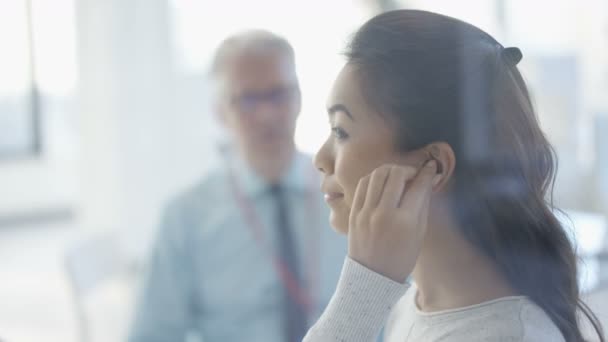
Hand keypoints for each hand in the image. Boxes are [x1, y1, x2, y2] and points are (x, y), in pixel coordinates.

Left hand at [347, 161, 438, 282]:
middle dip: (408, 169)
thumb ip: (422, 204)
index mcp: (405, 222)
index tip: (431, 167)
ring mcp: (366, 212)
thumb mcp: (419, 234)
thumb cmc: (401, 257)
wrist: (372, 275)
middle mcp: (384, 214)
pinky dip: (374, 177)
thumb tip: (427, 179)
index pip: (418, 187)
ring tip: (398, 175)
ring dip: (390, 169)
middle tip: (413, 173)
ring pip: (377, 174)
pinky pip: (363, 184)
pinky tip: (382, 181)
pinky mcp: (354, 212)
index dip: (427, 173)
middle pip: (396, 174)